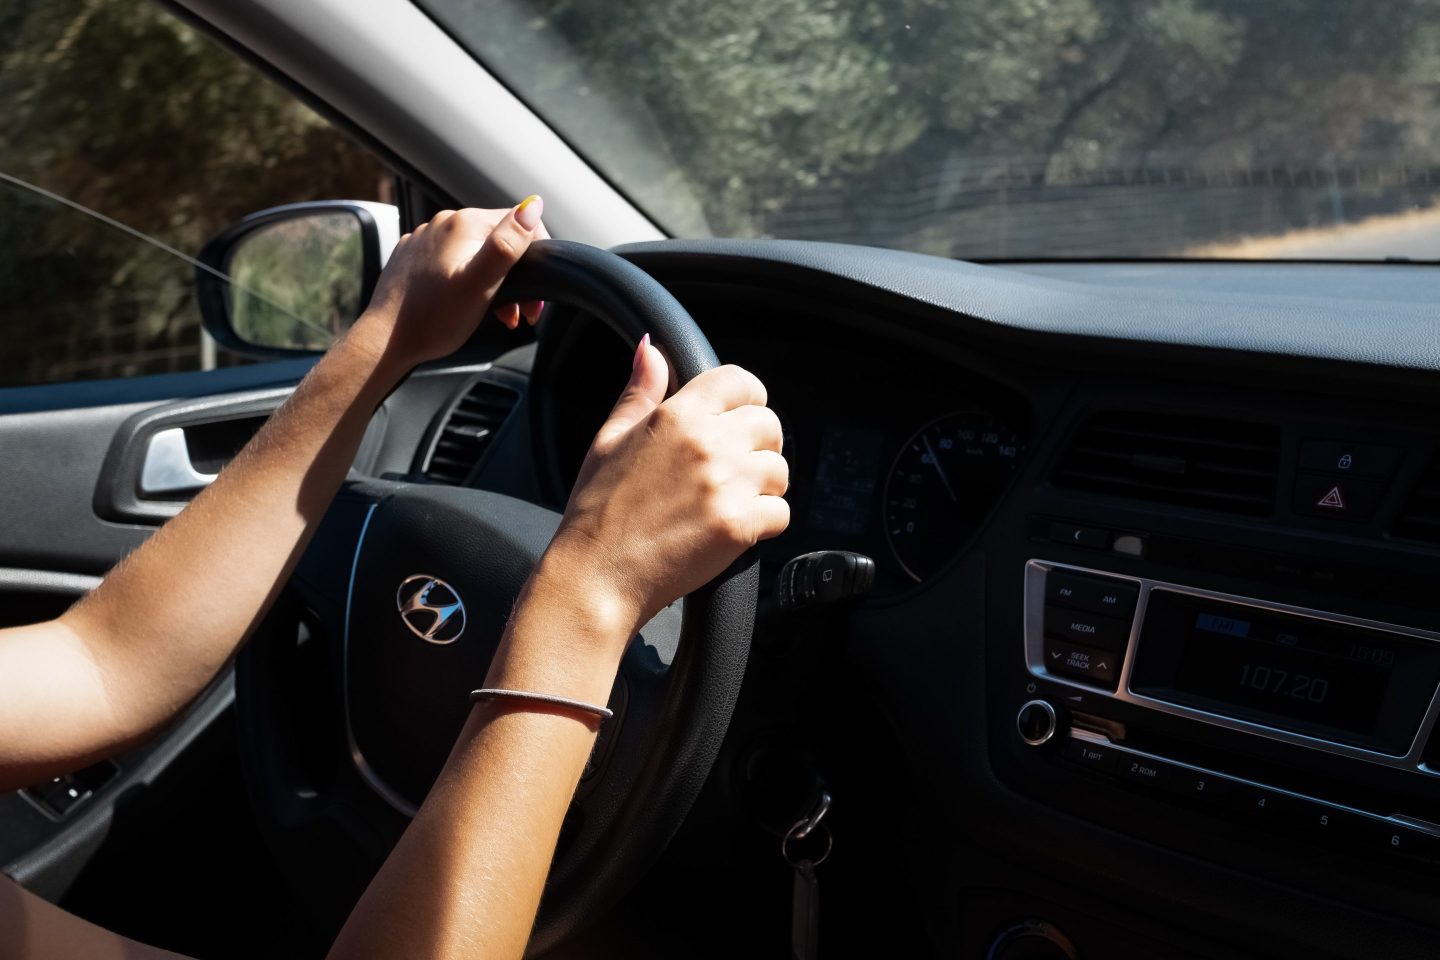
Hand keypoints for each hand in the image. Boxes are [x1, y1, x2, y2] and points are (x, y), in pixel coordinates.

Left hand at [350, 198, 548, 370]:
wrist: (385, 340)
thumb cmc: (434, 318)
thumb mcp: (481, 283)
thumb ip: (508, 244)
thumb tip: (534, 204)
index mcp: (464, 223)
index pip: (520, 222)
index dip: (537, 256)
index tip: (535, 295)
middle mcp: (443, 222)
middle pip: (498, 240)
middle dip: (516, 274)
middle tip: (520, 314)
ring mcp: (425, 239)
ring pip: (476, 252)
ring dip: (494, 281)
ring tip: (498, 315)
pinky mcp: (413, 257)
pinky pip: (452, 261)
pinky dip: (468, 281)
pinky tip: (466, 305)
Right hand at [539, 338, 790, 646]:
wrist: (597, 576)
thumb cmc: (598, 512)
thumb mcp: (609, 439)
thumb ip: (640, 391)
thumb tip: (651, 349)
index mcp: (677, 415)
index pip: (742, 382)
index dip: (746, 399)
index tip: (738, 418)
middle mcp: (708, 444)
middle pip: (770, 424)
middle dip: (758, 444)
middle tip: (732, 468)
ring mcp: (727, 485)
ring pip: (779, 470)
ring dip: (763, 485)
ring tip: (729, 500)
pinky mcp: (739, 526)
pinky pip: (780, 513)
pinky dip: (764, 522)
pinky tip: (733, 527)